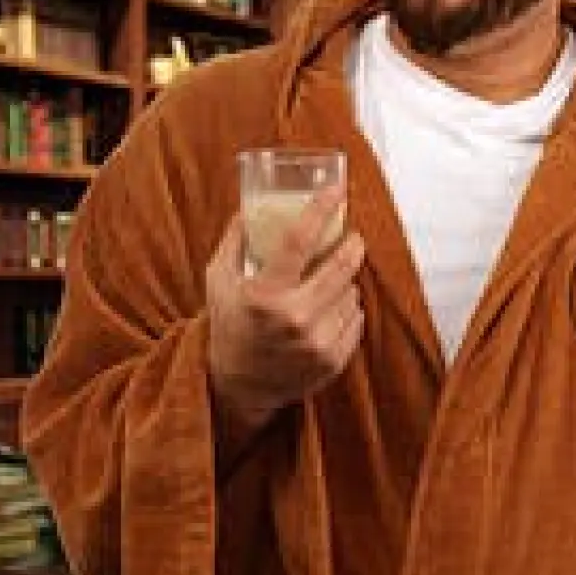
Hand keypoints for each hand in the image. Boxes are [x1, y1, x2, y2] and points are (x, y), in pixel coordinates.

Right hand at [206, 185, 365, 433]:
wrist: (239, 385)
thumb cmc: (229, 324)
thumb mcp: (218, 280)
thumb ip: (234, 241)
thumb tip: (251, 204)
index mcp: (264, 295)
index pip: (300, 241)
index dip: (321, 209)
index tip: (337, 189)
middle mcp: (294, 320)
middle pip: (341, 267)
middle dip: (352, 246)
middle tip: (352, 238)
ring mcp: (317, 343)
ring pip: (352, 293)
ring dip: (346, 282)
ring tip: (327, 285)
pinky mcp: (333, 360)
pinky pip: (356, 320)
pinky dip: (348, 310)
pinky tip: (331, 310)